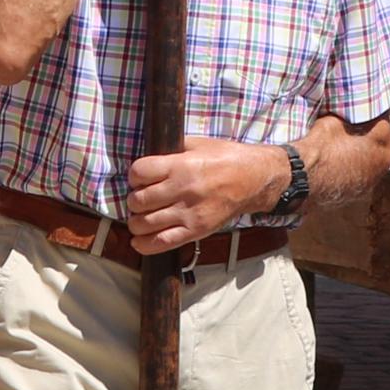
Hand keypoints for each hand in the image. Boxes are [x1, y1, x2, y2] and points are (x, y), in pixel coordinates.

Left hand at [118, 136, 285, 253]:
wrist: (255, 180)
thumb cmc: (227, 158)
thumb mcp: (198, 144)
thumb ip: (171, 150)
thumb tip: (148, 159)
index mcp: (181, 165)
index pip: (138, 172)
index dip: (135, 176)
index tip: (140, 178)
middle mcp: (183, 190)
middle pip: (138, 200)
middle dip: (134, 200)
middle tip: (141, 199)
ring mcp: (189, 213)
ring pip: (144, 223)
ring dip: (137, 221)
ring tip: (143, 216)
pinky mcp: (196, 231)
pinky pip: (162, 243)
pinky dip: (144, 244)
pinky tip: (139, 239)